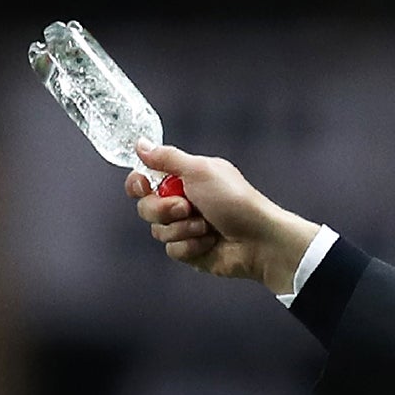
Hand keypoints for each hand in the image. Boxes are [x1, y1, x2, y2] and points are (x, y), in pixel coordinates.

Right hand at [127, 140, 322, 293]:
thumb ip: (167, 158)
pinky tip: (209, 243)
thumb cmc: (234, 200)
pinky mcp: (190, 251)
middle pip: (146, 207)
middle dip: (163, 209)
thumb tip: (140, 144)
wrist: (257, 239)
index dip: (138, 184)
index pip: (145, 180)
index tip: (142, 185)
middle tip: (187, 207)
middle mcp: (181, 202)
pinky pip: (172, 250)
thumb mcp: (199, 170)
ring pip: (158, 231)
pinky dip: (190, 246)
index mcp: (183, 179)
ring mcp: (185, 228)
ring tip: (206, 227)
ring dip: (182, 229)